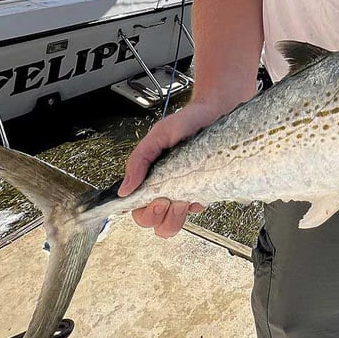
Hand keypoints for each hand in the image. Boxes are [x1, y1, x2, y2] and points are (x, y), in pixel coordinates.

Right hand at [118, 104, 213, 237]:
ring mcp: (185, 193)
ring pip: (172, 224)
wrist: (214, 113)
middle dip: (157, 216)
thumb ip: (138, 161)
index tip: (152, 199)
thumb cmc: (186, 122)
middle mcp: (165, 190)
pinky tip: (198, 188)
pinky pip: (196, 210)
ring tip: (181, 199)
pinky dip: (196, 204)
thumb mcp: (157, 136)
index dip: (143, 212)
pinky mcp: (203, 191)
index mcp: (150, 180)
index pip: (138, 210)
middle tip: (165, 199)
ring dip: (174, 217)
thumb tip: (124, 190)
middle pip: (154, 223)